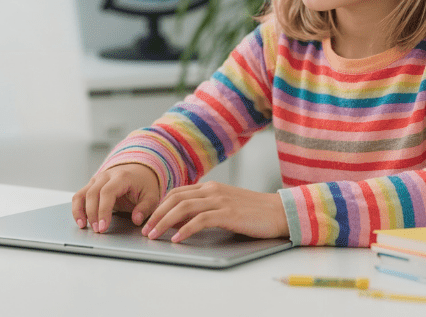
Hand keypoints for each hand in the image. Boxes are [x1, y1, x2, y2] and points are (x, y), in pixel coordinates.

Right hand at [72, 164, 160, 232]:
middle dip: (93, 214)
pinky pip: (79, 196)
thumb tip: (136, 220)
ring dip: (80, 211)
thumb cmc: (144, 184)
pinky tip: (80, 221)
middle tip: (97, 230)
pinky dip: (77, 208)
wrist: (139, 171)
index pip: (107, 192)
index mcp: (122, 177)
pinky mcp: (92, 185)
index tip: (103, 227)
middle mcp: (106, 175)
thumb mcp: (152, 195)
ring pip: (82, 194)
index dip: (103, 211)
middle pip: (92, 194)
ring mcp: (97, 179)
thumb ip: (145, 208)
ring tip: (83, 227)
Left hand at [142, 181, 288, 242]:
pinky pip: (200, 220)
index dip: (160, 205)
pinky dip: (185, 229)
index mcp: (211, 187)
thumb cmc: (253, 212)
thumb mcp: (225, 206)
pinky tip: (177, 238)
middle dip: (156, 214)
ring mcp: (220, 200)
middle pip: (175, 198)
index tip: (149, 219)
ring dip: (165, 222)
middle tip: (146, 229)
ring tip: (155, 235)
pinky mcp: (228, 213)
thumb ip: (205, 209)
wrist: (279, 212)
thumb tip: (181, 221)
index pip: (177, 192)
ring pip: (183, 207)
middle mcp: (213, 190)